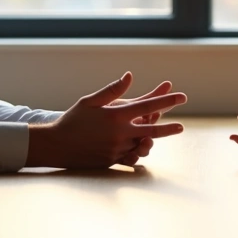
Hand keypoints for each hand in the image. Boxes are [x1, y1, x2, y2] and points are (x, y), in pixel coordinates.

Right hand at [28, 73, 186, 168]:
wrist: (56, 145)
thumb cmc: (73, 119)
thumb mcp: (91, 100)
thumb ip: (113, 90)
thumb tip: (130, 75)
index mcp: (116, 115)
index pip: (148, 105)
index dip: (167, 100)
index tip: (182, 97)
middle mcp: (120, 133)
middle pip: (152, 130)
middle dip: (169, 128)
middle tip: (181, 127)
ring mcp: (117, 149)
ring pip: (142, 145)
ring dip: (150, 140)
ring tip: (153, 136)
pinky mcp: (112, 161)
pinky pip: (131, 157)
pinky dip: (136, 152)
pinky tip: (138, 148)